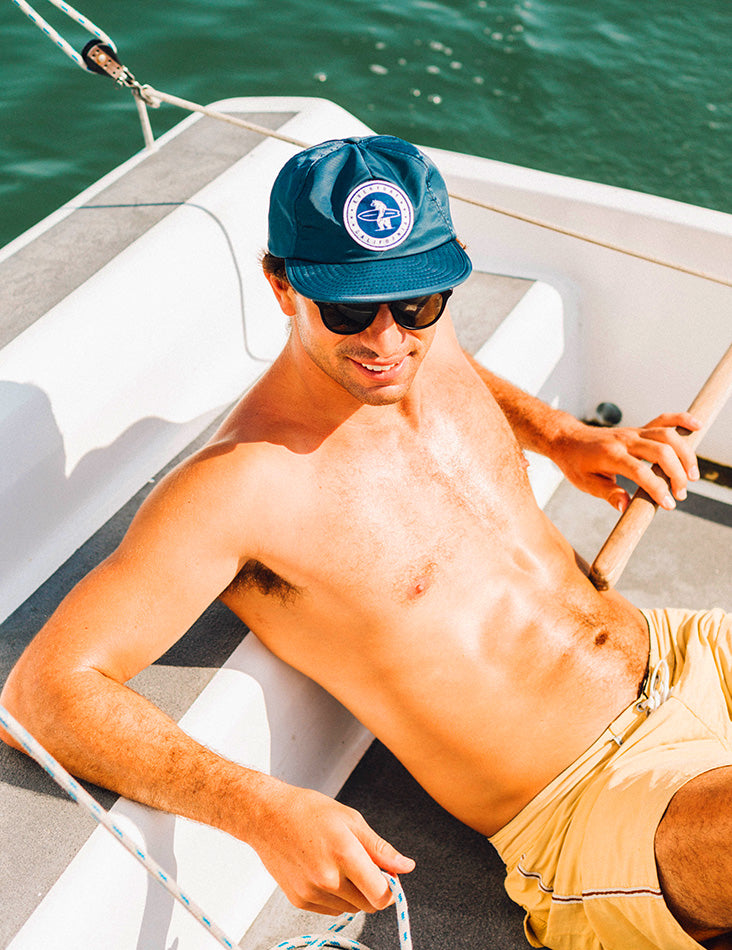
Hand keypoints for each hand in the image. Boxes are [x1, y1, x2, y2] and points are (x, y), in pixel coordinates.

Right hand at [248, 780, 414, 914]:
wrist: (267, 817)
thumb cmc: (308, 811)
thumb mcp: (351, 819)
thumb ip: (380, 848)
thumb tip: (406, 866)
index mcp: (345, 854)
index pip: (382, 894)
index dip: (391, 888)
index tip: (389, 877)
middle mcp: (328, 879)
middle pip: (369, 905)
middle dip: (374, 890)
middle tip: (364, 866)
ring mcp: (312, 892)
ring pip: (350, 908)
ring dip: (354, 893)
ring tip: (339, 864)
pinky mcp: (299, 901)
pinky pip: (330, 909)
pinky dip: (335, 897)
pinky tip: (324, 872)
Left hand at [552, 412, 700, 511]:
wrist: (568, 439)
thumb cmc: (576, 464)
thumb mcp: (585, 483)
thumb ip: (607, 493)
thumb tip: (625, 506)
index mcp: (610, 455)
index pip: (640, 471)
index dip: (657, 489)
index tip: (669, 505)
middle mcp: (625, 440)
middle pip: (661, 452)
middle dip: (677, 474)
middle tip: (681, 494)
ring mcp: (633, 432)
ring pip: (667, 435)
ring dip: (685, 454)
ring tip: (692, 476)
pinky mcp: (639, 429)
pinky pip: (663, 420)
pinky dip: (681, 420)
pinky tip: (697, 425)